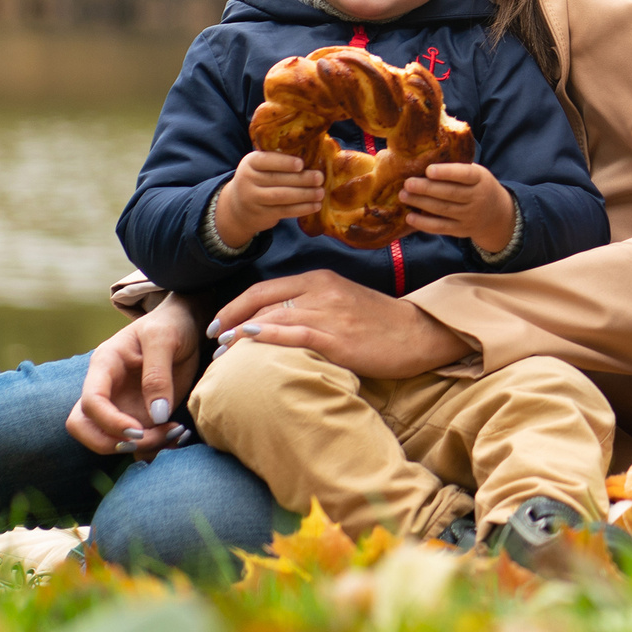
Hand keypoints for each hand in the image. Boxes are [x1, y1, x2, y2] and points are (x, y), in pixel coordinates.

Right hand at [67, 295, 205, 458]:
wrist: (184, 326)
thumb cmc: (170, 325)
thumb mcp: (164, 338)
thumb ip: (158, 374)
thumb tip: (156, 414)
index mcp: (104, 365)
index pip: (90, 402)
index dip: (109, 422)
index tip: (138, 431)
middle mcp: (106, 389)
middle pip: (83, 428)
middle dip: (112, 442)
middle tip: (150, 439)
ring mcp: (120, 405)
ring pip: (110, 440)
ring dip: (140, 447)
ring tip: (176, 433)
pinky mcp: (139, 415)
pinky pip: (137, 442)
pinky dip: (155, 448)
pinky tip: (178, 437)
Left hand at [209, 270, 471, 377]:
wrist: (419, 333)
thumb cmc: (380, 324)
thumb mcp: (343, 303)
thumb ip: (312, 306)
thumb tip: (276, 324)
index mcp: (321, 279)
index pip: (265, 289)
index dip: (236, 305)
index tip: (219, 322)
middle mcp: (321, 291)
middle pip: (261, 301)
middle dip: (230, 319)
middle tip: (213, 338)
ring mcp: (328, 313)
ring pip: (271, 317)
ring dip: (239, 334)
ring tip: (221, 352)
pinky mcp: (337, 338)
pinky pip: (293, 334)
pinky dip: (265, 336)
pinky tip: (246, 343)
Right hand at [215, 151, 322, 249]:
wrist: (239, 207)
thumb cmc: (260, 180)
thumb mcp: (261, 167)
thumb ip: (279, 161)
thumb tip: (313, 156)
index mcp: (250, 162)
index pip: (266, 160)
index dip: (284, 162)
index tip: (301, 164)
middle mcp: (247, 179)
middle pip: (277, 179)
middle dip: (301, 179)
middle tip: (320, 177)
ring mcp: (252, 198)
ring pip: (281, 196)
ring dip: (305, 195)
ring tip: (321, 192)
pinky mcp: (261, 214)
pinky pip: (284, 211)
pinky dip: (302, 208)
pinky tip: (316, 206)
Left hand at [401, 162, 516, 254]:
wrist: (497, 215)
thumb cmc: (479, 186)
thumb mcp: (477, 173)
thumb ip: (458, 168)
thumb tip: (425, 157)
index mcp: (480, 179)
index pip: (465, 175)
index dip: (447, 172)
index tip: (428, 169)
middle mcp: (477, 198)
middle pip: (450, 193)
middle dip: (426, 188)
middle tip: (407, 183)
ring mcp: (469, 216)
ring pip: (442, 210)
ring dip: (420, 203)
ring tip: (403, 196)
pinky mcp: (461, 230)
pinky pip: (440, 228)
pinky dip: (424, 223)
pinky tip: (409, 217)